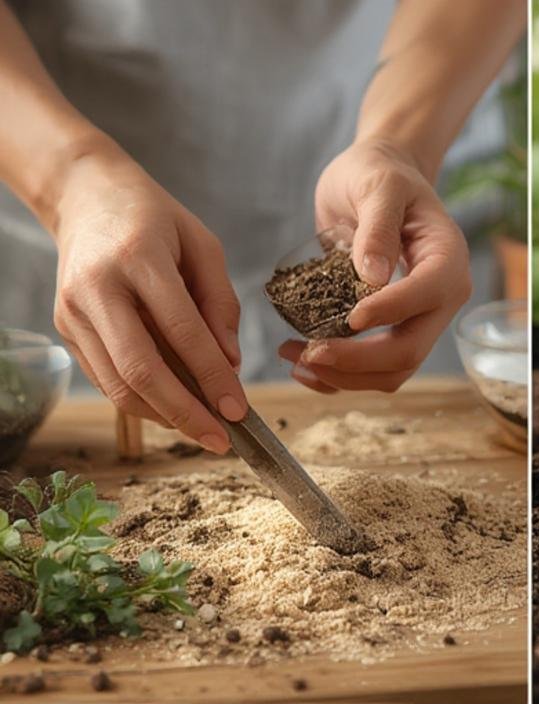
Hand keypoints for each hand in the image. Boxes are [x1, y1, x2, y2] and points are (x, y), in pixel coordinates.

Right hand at [52, 146, 246, 450]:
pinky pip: (107, 381)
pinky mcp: (66, 328)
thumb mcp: (202, 245)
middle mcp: (97, 286)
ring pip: (120, 385)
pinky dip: (143, 403)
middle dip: (185, 413)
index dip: (212, 377)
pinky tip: (174, 409)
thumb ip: (221, 303)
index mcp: (137, 256)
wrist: (84, 196)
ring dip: (165, 416)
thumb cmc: (153, 220)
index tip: (239, 410)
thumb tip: (231, 365)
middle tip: (221, 440)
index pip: (181, 331)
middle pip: (141, 370)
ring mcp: (74, 310)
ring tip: (202, 429)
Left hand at [281, 139, 471, 394]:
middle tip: (310, 353)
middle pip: (408, 351)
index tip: (347, 317)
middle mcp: (439, 301)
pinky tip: (304, 367)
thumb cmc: (381, 175)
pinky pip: (373, 372)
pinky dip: (339, 378)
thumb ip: (377, 226)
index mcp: (447, 263)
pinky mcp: (393, 332)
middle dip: (358, 361)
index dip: (388, 313)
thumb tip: (373, 274)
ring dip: (344, 377)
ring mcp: (418, 322)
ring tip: (297, 362)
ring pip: (391, 373)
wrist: (379, 181)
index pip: (424, 298)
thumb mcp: (378, 185)